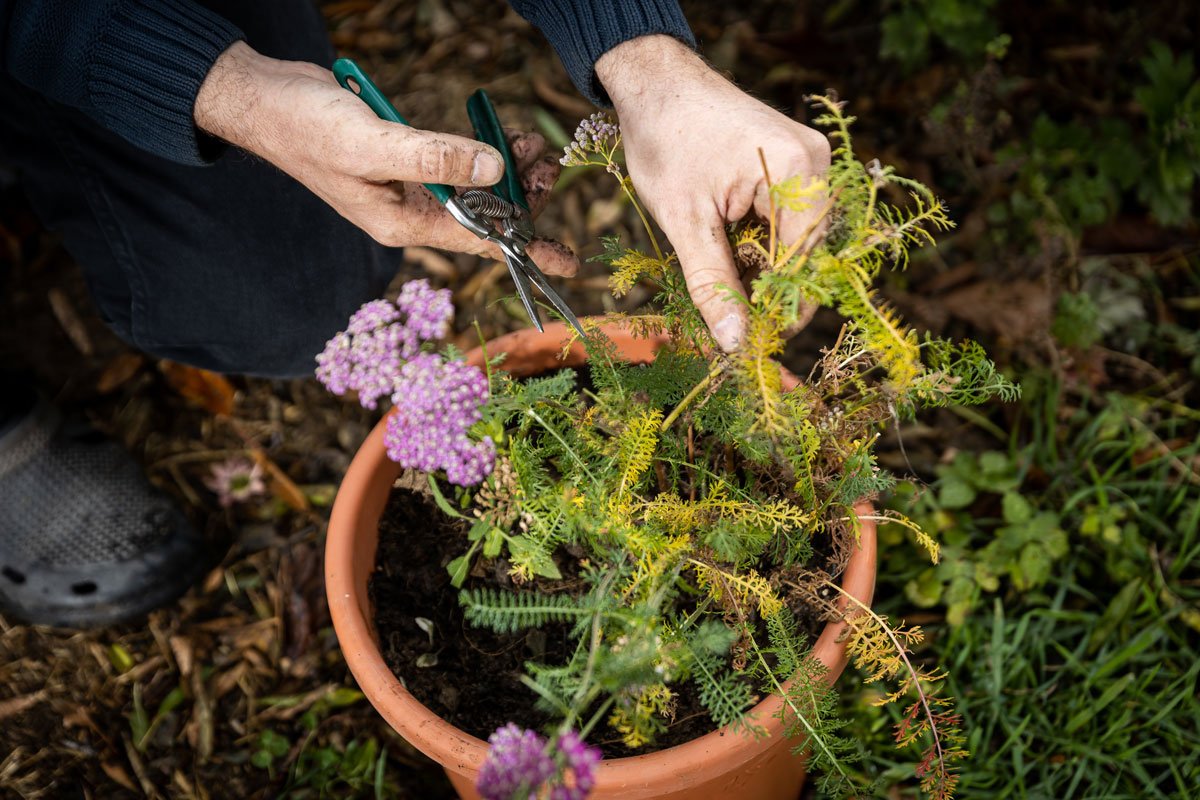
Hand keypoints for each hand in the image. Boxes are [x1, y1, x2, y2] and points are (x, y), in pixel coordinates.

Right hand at [194, 42, 578, 276]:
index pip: (479, 242)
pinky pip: (456, 164)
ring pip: (473, 188)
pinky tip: (502, 138)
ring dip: (507, 170)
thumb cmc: (305, 127)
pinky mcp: (404, 159)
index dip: (528, 249)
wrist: (264, 100)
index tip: (569, 261)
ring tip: (534, 147)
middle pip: (483, 215)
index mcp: (401, 223)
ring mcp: (406, 187)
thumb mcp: (374, 144)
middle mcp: (408, 212)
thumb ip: (435, 158)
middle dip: (524, 196)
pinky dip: (482, 152)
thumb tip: (495, 170)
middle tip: (552, 166)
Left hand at [596, 36, 830, 350]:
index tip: (750, 343)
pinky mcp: (793, 164)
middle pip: (804, 255)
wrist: (656, 82)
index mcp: (797, 172)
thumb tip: (736, 344)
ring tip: (717, 280)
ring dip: (759, 270)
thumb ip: (712, 285)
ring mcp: (808, 162)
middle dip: (766, 291)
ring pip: (794, 243)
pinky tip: (725, 252)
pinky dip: (757, 246)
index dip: (780, 309)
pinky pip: (785, 222)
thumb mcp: (684, 221)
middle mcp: (816, 164)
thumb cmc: (665, 140)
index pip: (805, 263)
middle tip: (728, 322)